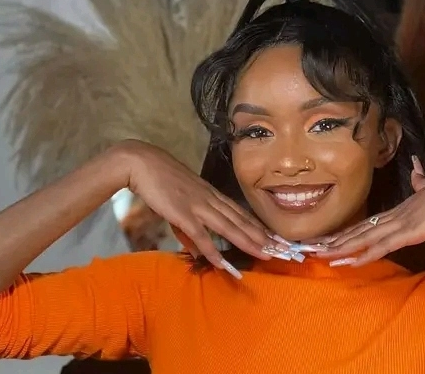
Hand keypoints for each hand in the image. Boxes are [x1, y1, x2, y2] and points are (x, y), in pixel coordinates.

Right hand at [116, 140, 271, 271]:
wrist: (142, 163)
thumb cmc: (160, 179)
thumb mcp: (180, 201)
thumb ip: (191, 227)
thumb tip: (200, 251)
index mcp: (211, 194)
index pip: (241, 213)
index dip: (258, 226)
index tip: (274, 237)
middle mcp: (210, 199)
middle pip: (241, 220)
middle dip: (262, 236)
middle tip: (282, 248)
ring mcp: (198, 205)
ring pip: (229, 227)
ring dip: (248, 242)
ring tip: (265, 253)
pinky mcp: (183, 213)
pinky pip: (200, 235)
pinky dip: (212, 249)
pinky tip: (223, 262)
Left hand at [316, 157, 424, 266]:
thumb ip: (419, 182)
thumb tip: (417, 172)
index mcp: (393, 212)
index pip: (362, 225)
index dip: (343, 233)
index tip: (326, 239)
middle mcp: (388, 219)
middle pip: (355, 232)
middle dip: (332, 242)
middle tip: (311, 248)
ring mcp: (395, 226)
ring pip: (361, 239)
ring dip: (340, 249)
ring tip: (321, 255)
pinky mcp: (405, 233)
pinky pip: (380, 247)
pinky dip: (364, 256)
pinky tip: (350, 262)